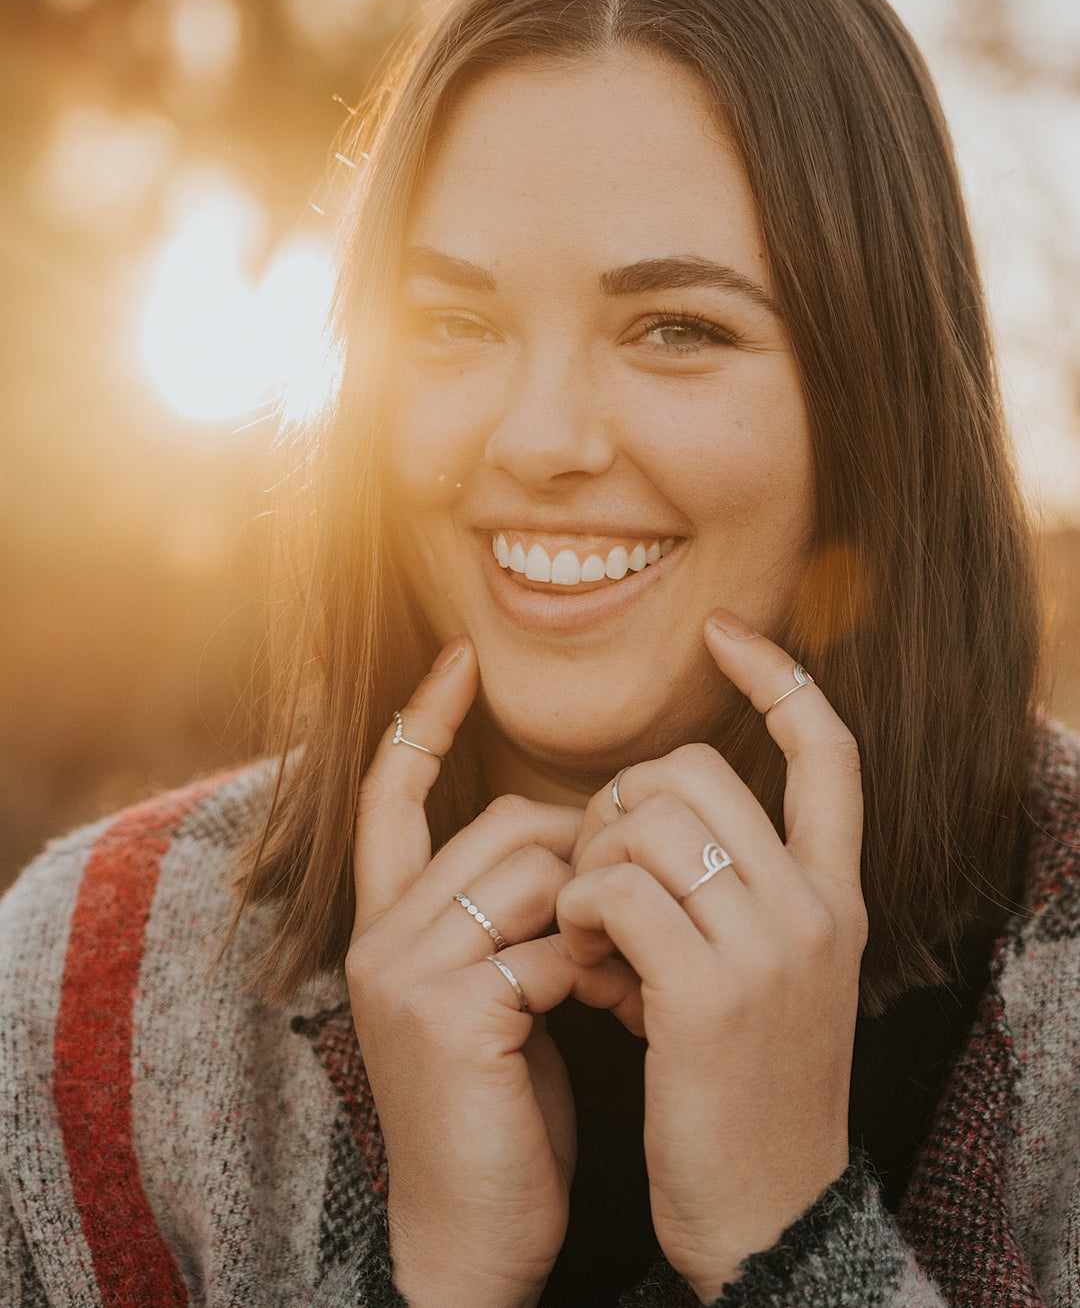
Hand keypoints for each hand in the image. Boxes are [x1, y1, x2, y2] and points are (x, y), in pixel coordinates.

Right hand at [346, 638, 639, 1307]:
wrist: (473, 1233)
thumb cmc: (503, 1105)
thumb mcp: (496, 988)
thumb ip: (511, 909)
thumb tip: (579, 829)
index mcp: (386, 923)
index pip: (390, 795)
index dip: (421, 723)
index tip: (459, 659)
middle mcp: (380, 935)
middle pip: (504, 824)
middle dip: (584, 853)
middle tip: (623, 919)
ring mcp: (405, 972)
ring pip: (536, 872)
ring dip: (602, 913)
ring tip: (621, 975)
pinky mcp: (446, 1013)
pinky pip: (552, 942)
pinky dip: (601, 968)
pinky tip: (616, 1009)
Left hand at [557, 612, 866, 1303]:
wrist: (765, 1216)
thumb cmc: (739, 1090)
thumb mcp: (761, 977)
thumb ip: (724, 893)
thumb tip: (631, 820)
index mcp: (836, 895)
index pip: (828, 748)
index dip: (777, 677)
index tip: (725, 633)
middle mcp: (815, 906)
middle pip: (696, 769)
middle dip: (621, 802)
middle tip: (598, 876)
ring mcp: (769, 946)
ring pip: (647, 818)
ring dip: (588, 862)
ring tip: (584, 934)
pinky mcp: (709, 993)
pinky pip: (611, 887)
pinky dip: (573, 912)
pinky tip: (579, 967)